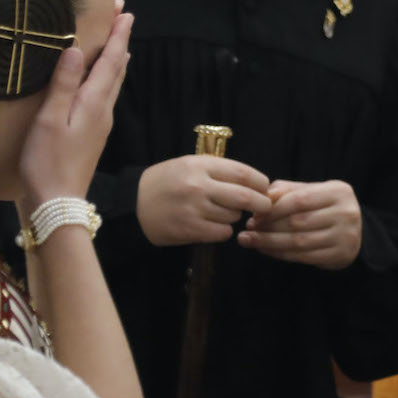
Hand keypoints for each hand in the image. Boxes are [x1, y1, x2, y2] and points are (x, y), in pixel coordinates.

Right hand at [18, 9, 132, 210]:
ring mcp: (101, 124)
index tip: (124, 11)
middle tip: (122, 16)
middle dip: (120, 41)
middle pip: (117, 69)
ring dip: (117, 60)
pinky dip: (107, 79)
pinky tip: (102, 81)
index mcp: (94, 103)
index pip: (110, 61)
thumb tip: (76, 49)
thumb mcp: (49, 120)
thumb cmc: (47, 162)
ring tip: (118, 42)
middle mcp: (103, 110)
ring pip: (113, 83)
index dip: (117, 35)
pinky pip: (106, 96)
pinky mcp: (94, 135)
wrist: (58, 203)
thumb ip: (63, 84)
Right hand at [137, 155, 272, 245]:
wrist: (132, 205)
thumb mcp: (188, 165)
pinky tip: (213, 226)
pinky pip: (222, 233)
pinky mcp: (190, 229)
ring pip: (233, 216)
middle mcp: (198, 185)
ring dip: (235, 217)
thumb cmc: (164, 182)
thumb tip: (253, 182)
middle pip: (245, 197)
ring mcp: (194, 209)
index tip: (265, 188)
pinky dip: (224, 231)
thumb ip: (217, 170)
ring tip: (223, 213)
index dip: (260, 182)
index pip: (242, 172)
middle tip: (265, 207)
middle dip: (261, 203)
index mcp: (199, 165)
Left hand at [237, 180, 362, 268]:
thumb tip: (261, 197)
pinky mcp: (341, 255)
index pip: (299, 199)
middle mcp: (346, 213)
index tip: (253, 216)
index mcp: (338, 191)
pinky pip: (304, 256)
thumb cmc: (324, 208)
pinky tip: (266, 251)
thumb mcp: (311, 192)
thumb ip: (287, 191)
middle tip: (247, 231)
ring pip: (299, 241)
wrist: (355, 231)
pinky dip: (281, 254)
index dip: (273, 209)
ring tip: (250, 241)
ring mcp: (346, 236)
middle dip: (268, 227)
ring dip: (270, 243)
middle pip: (297, 222)